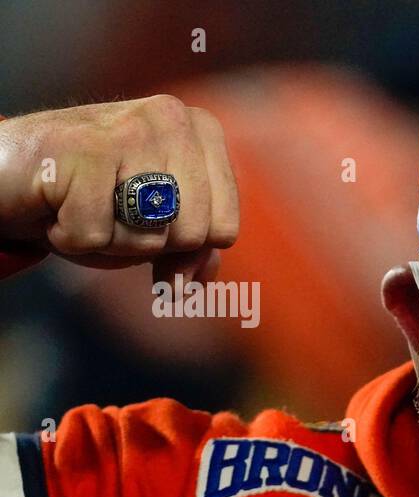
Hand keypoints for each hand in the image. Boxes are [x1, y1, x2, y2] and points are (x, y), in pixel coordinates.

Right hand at [0, 95, 238, 281]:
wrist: (4, 171)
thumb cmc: (85, 198)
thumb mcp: (151, 228)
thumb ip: (191, 251)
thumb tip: (198, 285)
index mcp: (201, 130)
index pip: (225, 229)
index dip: (184, 247)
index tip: (147, 224)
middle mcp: (171, 118)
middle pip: (192, 235)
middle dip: (146, 244)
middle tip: (109, 213)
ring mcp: (128, 129)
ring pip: (149, 238)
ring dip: (108, 242)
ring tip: (83, 206)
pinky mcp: (83, 150)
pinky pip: (96, 237)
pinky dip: (69, 238)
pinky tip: (56, 204)